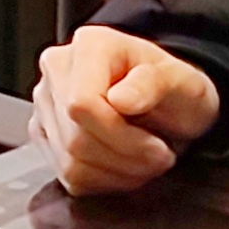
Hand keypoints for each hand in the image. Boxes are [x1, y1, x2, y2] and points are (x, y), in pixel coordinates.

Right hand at [29, 24, 219, 194]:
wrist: (165, 102)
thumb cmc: (174, 88)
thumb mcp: (184, 81)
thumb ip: (154, 83)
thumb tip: (121, 100)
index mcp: (89, 46)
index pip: (81, 103)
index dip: (120, 135)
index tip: (159, 146)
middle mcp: (57, 69)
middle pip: (75, 137)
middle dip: (126, 157)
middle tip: (161, 158)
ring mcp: (45, 103)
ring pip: (71, 162)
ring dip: (119, 173)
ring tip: (146, 161)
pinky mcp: (44, 134)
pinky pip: (69, 176)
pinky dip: (105, 182)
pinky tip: (126, 167)